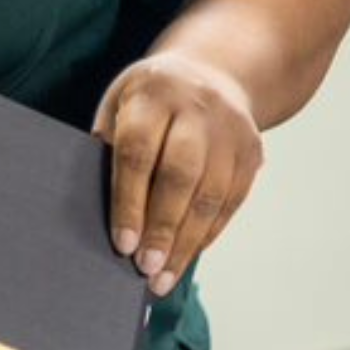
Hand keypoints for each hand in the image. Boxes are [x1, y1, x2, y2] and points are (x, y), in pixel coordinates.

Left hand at [93, 49, 264, 296]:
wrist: (214, 71)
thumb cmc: (150, 100)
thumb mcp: (120, 104)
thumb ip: (110, 145)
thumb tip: (97, 208)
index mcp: (153, 93)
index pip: (138, 152)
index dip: (129, 201)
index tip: (122, 243)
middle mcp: (197, 109)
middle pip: (180, 176)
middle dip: (161, 228)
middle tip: (145, 269)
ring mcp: (231, 130)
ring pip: (211, 195)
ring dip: (186, 242)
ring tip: (163, 278)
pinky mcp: (252, 152)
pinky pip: (230, 202)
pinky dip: (207, 234)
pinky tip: (186, 256)